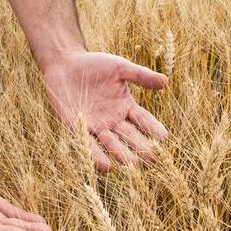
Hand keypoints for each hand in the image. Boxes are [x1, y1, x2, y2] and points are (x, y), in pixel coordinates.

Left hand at [44, 51, 168, 171]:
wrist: (65, 64)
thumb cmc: (94, 64)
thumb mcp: (120, 67)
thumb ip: (141, 75)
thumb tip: (166, 82)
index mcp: (125, 106)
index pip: (143, 119)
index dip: (153, 128)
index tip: (164, 137)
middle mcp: (112, 120)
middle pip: (130, 136)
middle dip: (142, 147)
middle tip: (154, 159)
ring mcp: (96, 126)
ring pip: (112, 143)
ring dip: (122, 154)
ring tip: (134, 165)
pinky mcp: (78, 129)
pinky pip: (89, 145)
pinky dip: (98, 156)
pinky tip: (108, 167)